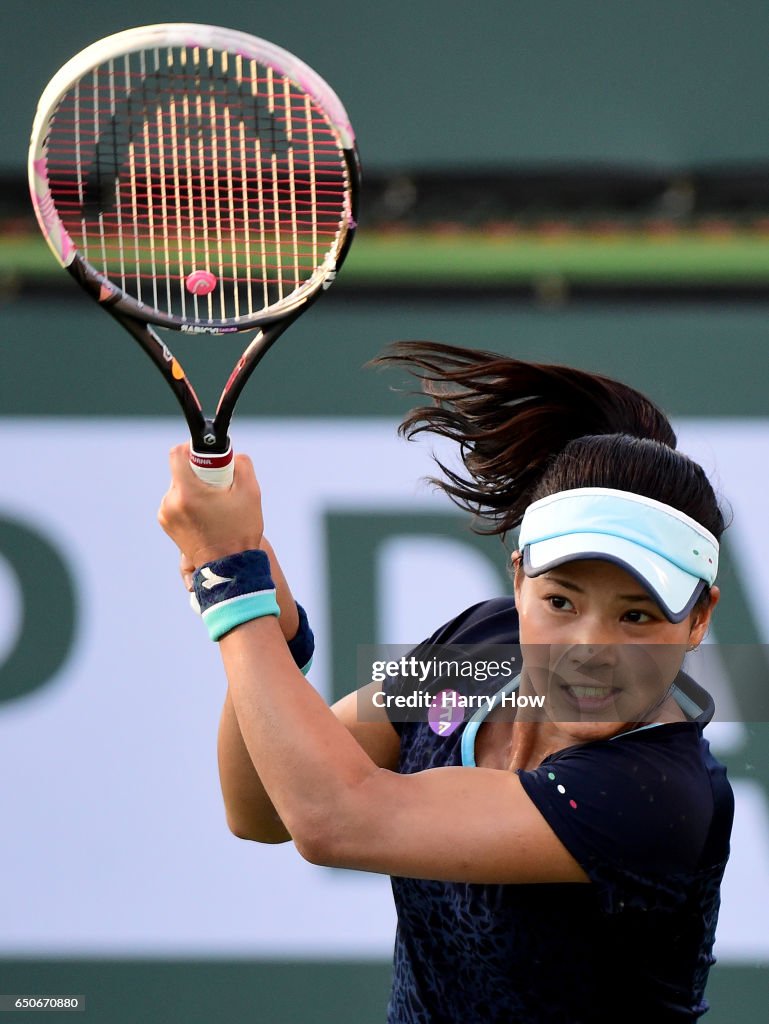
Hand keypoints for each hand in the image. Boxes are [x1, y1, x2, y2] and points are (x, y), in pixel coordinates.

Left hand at [158, 444, 264, 566]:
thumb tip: (233, 455)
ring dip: (196, 489)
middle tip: (220, 486)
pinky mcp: (167, 525)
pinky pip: (177, 502)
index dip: (193, 448)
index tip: (210, 458)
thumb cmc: (240, 531)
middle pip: (181, 471)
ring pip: (180, 487)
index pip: (177, 454)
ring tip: (216, 506)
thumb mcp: (250, 492)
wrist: (229, 569)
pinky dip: (191, 503)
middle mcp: (170, 502)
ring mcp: (166, 515)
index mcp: (187, 492)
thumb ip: (242, 464)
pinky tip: (208, 516)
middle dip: (201, 473)